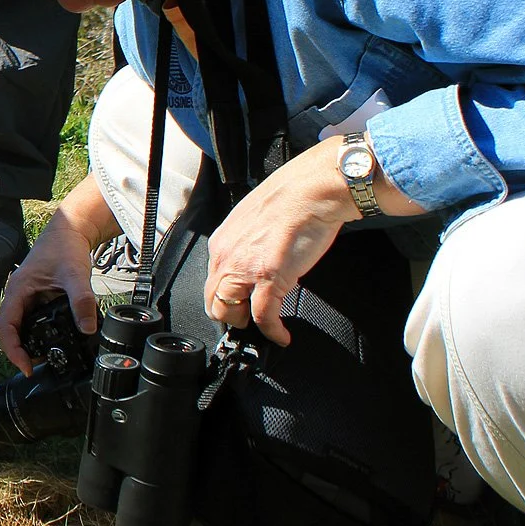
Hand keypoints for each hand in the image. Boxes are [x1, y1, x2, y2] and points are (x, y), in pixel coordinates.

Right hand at [0, 178, 122, 373]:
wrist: (70, 230)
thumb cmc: (65, 247)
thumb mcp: (75, 274)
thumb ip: (82, 301)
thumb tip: (88, 329)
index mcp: (18, 290)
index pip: (5, 327)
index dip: (13, 350)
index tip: (26, 366)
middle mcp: (17, 296)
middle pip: (9, 331)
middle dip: (20, 351)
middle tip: (38, 366)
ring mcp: (25, 298)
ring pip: (20, 327)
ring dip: (28, 344)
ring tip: (46, 357)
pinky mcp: (36, 298)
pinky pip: (32, 321)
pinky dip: (39, 334)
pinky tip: (53, 341)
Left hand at [202, 137, 366, 345]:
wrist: (312, 189)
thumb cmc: (292, 198)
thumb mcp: (254, 220)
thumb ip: (248, 242)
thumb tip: (256, 256)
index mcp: (222, 243)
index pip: (212, 282)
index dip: (224, 299)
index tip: (237, 306)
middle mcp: (226, 257)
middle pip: (214, 301)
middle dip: (230, 316)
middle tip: (247, 321)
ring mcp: (245, 270)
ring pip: (230, 312)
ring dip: (245, 325)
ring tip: (263, 328)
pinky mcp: (269, 279)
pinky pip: (263, 317)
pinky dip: (272, 332)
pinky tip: (281, 336)